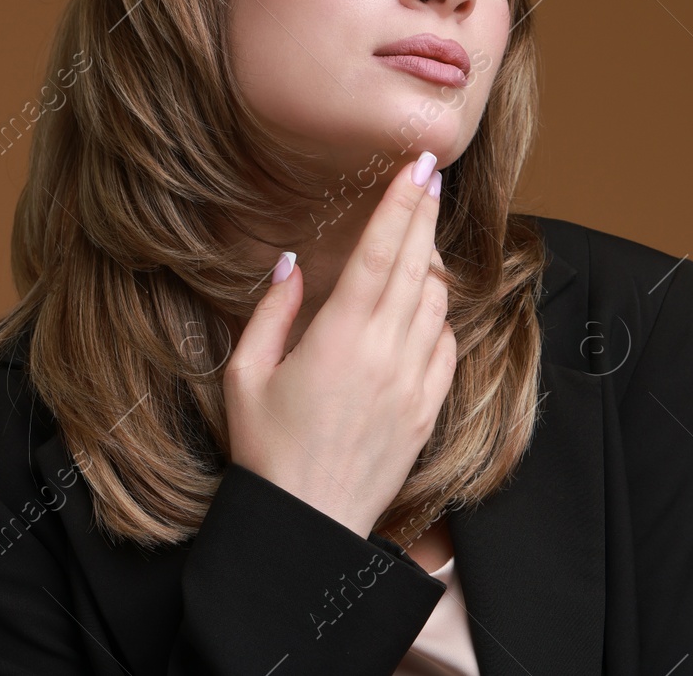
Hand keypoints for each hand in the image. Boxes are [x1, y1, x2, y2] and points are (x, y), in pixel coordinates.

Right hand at [223, 152, 455, 537]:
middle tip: (430, 175)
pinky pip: (446, 347)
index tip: (417, 166)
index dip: (400, 204)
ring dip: (430, 264)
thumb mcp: (246, 375)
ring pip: (436, 303)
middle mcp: (385, 355)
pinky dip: (438, 318)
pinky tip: (423, 305)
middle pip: (416, 266)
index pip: (380, 253)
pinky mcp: (428, 411)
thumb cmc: (266, 451)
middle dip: (423, 215)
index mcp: (339, 339)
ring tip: (419, 238)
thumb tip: (292, 263)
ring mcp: (413, 384)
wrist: (307, 526)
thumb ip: (270, 312)